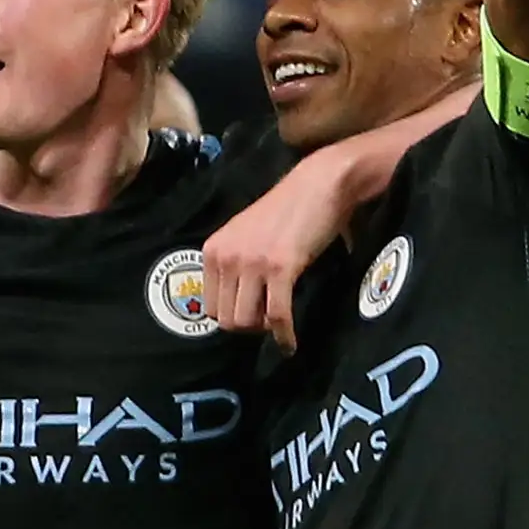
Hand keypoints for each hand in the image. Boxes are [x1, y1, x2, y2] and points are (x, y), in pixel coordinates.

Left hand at [202, 146, 356, 354]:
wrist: (319, 184)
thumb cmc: (287, 210)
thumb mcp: (246, 236)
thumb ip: (235, 264)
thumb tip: (237, 308)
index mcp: (213, 249)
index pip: (209, 306)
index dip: (232, 317)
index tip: (253, 315)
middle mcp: (226, 256)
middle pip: (226, 319)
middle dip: (249, 326)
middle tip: (269, 319)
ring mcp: (251, 262)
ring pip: (246, 322)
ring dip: (265, 329)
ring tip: (280, 322)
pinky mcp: (280, 267)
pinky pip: (276, 315)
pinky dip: (285, 335)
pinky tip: (291, 343)